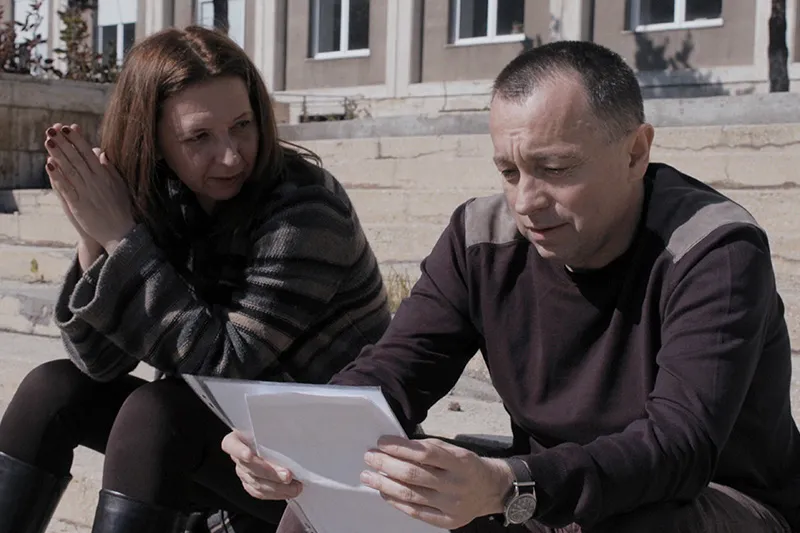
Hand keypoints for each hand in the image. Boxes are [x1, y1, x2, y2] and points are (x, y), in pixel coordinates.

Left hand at [44, 123, 134, 253]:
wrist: (121, 232)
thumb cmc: (122, 208)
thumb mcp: (119, 185)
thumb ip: (109, 168)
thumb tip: (101, 152)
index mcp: (105, 175)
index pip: (88, 153)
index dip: (77, 140)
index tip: (67, 127)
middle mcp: (95, 181)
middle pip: (76, 158)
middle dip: (63, 143)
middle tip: (51, 129)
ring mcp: (87, 193)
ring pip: (70, 170)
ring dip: (58, 155)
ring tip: (47, 141)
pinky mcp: (79, 205)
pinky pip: (67, 188)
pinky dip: (58, 176)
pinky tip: (49, 165)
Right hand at [221, 430, 302, 499]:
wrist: (277, 442)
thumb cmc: (275, 431)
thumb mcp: (275, 428)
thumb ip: (277, 432)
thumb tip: (292, 439)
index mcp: (238, 438)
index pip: (231, 444)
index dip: (239, 450)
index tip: (249, 454)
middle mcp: (238, 457)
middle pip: (249, 468)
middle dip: (270, 473)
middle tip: (288, 476)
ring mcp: (243, 472)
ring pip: (256, 483)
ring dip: (277, 487)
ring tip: (295, 487)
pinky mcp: (250, 484)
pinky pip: (260, 492)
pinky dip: (276, 494)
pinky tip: (289, 491)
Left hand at [360, 436, 513, 529]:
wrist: (491, 490)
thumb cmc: (467, 466)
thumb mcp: (454, 450)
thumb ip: (428, 448)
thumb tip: (397, 447)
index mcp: (460, 462)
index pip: (425, 453)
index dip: (400, 447)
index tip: (382, 442)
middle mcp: (456, 485)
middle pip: (414, 475)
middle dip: (386, 464)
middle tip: (370, 457)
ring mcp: (451, 506)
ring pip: (411, 495)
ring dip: (384, 484)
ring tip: (368, 476)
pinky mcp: (446, 521)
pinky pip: (415, 511)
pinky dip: (396, 501)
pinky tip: (384, 491)